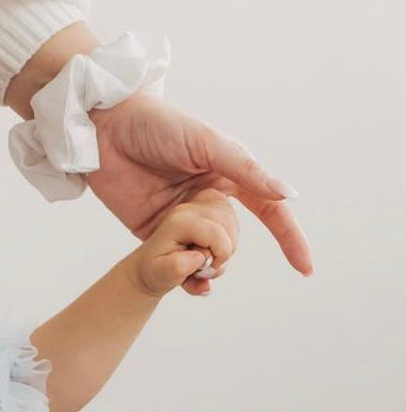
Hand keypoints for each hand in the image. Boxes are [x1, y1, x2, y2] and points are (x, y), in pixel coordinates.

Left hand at [86, 91, 309, 296]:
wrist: (105, 129)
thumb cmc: (159, 124)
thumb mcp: (208, 144)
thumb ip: (247, 171)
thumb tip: (289, 195)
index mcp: (228, 176)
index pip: (268, 210)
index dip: (289, 238)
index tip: (305, 267)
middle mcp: (208, 199)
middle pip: (233, 238)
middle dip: (228, 251)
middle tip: (212, 250)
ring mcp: (180, 218)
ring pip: (206, 254)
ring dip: (209, 268)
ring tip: (200, 269)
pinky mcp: (152, 230)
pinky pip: (175, 259)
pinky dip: (185, 277)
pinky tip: (191, 286)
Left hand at [128, 188, 238, 298]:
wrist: (149, 265)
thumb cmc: (154, 270)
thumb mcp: (159, 274)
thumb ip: (176, 268)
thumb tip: (200, 258)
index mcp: (180, 220)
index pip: (218, 235)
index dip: (219, 257)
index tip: (204, 270)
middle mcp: (192, 206)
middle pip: (230, 227)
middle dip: (224, 253)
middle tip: (203, 267)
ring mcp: (201, 202)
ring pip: (234, 223)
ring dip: (226, 248)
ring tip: (204, 260)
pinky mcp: (208, 203)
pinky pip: (231, 219)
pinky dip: (226, 241)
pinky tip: (210, 252)